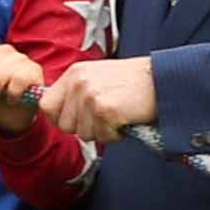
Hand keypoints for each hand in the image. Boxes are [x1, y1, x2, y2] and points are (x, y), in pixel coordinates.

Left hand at [40, 59, 161, 148]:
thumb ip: (76, 93)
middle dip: (84, 128)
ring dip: (102, 131)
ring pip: (84, 134)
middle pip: (64, 125)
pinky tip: (126, 119)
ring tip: (118, 115)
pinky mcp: (105, 110)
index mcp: (73, 73)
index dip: (59, 118)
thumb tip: (59, 117)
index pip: (46, 105)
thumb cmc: (133, 82)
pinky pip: (102, 136)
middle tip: (105, 118)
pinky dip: (115, 134)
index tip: (76, 121)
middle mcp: (78, 83)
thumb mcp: (97, 77)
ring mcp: (90, 96)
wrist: (163, 79)